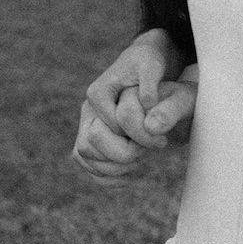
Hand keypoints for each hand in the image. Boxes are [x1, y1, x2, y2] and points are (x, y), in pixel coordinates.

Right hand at [72, 32, 197, 182]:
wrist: (141, 69)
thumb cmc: (148, 66)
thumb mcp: (153, 66)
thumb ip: (150, 85)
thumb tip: (148, 110)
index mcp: (98, 92)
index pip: (111, 125)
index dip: (136, 136)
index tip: (159, 138)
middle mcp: (87, 109)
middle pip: (90, 142)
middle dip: (121, 153)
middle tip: (146, 153)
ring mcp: (85, 125)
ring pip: (83, 155)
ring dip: (111, 166)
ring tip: (138, 164)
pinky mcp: (89, 139)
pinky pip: (86, 163)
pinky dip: (104, 175)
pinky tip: (129, 176)